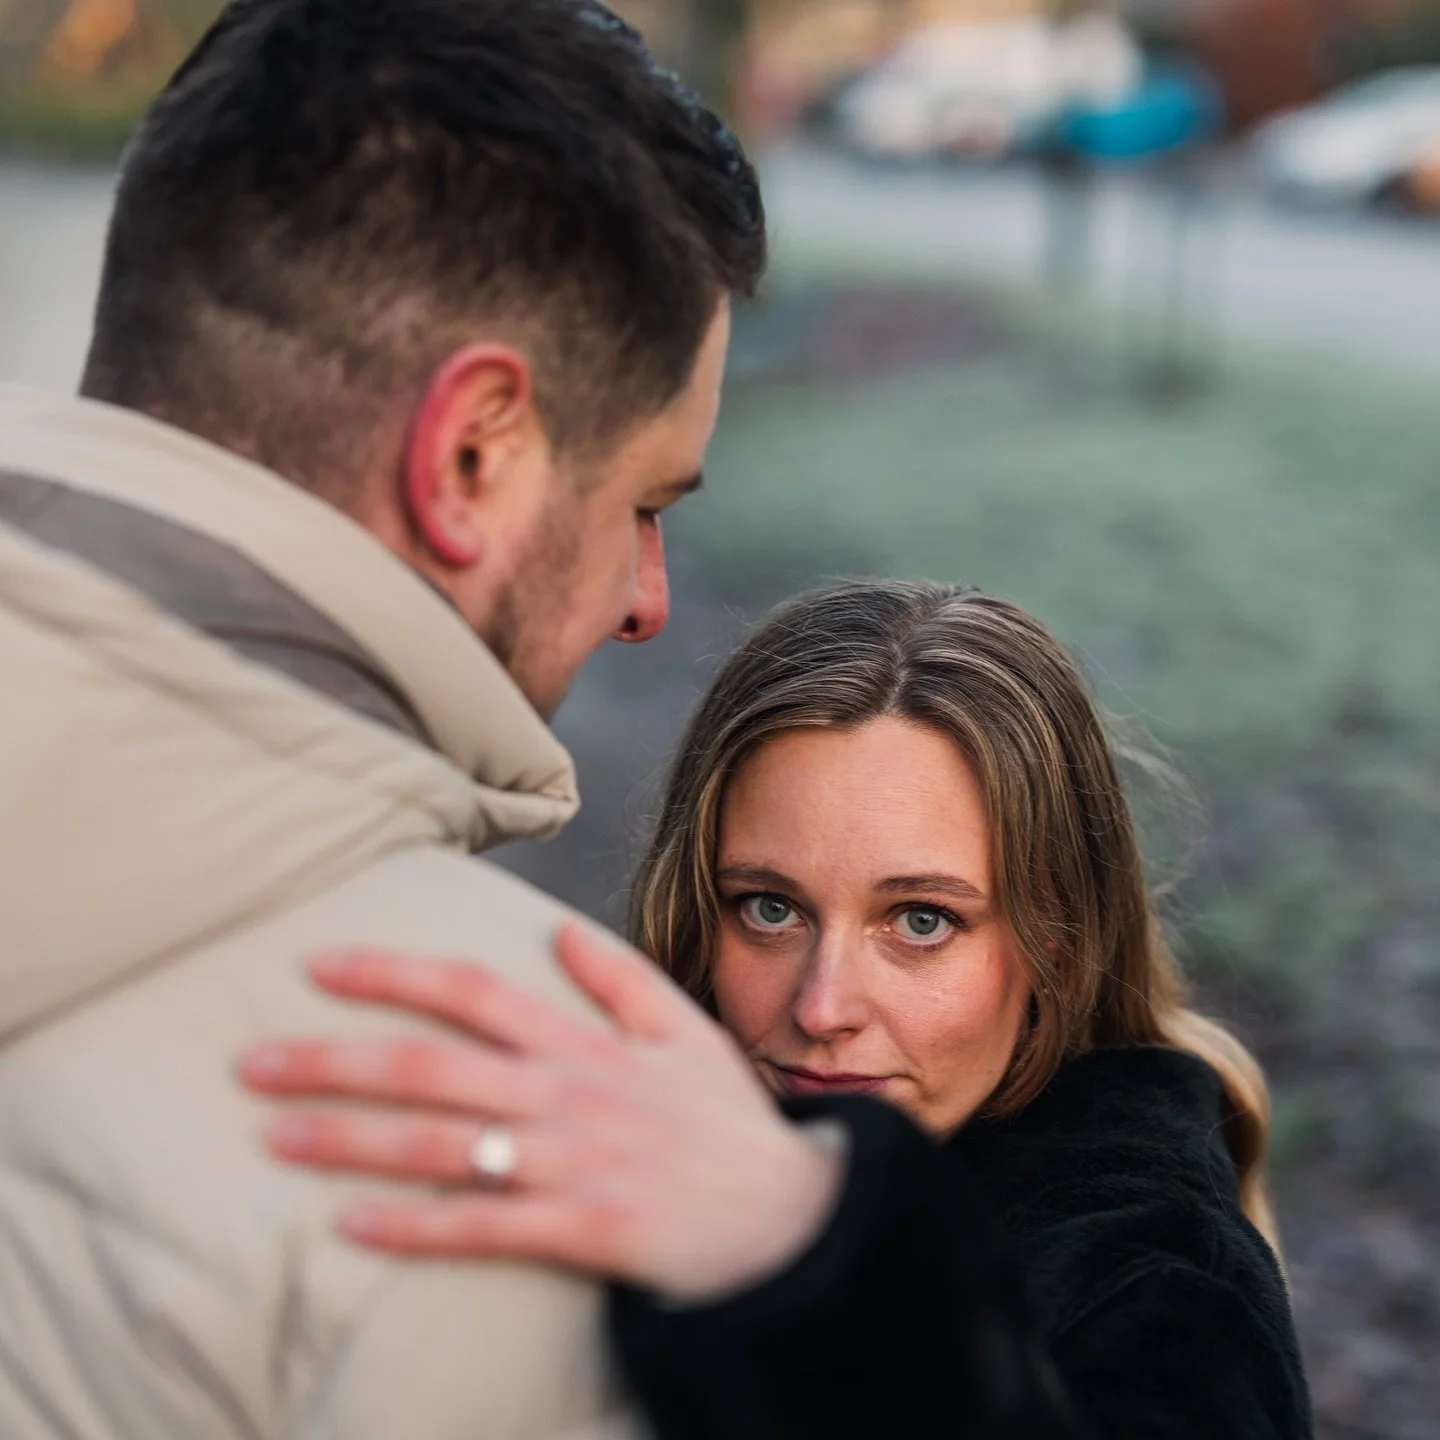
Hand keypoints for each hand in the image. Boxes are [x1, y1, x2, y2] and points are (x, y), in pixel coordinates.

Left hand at [237, 925, 841, 1302]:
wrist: (792, 1218)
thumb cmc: (730, 1127)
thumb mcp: (688, 1033)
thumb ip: (621, 979)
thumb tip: (560, 928)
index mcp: (587, 1042)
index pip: (474, 991)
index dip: (393, 973)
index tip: (319, 966)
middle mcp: (568, 1092)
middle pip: (433, 1065)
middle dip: (335, 1060)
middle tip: (250, 1062)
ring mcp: (573, 1160)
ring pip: (443, 1144)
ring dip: (350, 1141)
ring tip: (272, 1139)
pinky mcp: (583, 1229)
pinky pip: (482, 1229)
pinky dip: (413, 1228)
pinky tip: (348, 1228)